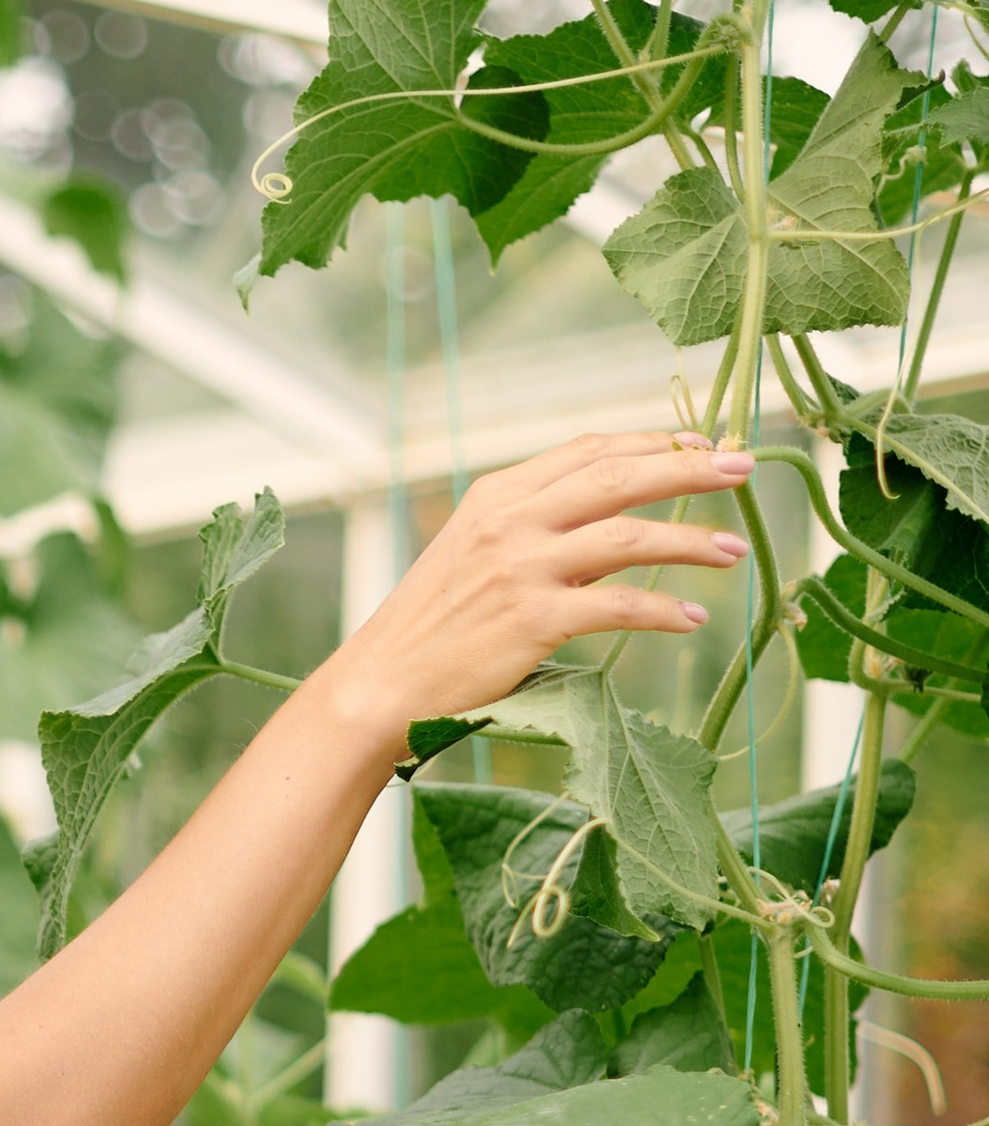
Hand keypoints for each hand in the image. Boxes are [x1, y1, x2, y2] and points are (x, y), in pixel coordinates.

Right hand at [322, 429, 754, 750]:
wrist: (382, 684)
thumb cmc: (431, 627)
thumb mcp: (473, 554)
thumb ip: (533, 529)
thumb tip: (608, 523)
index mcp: (496, 495)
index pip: (587, 450)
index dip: (650, 442)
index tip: (699, 445)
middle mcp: (510, 521)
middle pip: (617, 475)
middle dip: (688, 466)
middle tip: (743, 466)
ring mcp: (521, 568)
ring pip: (627, 535)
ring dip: (689, 539)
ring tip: (734, 549)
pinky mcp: (532, 620)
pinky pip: (617, 606)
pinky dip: (662, 610)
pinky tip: (693, 617)